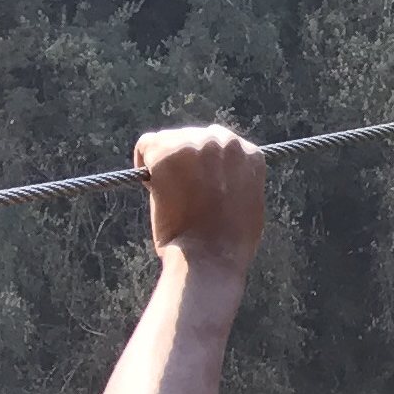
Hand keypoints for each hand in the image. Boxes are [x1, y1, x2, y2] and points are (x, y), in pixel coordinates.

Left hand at [135, 126, 265, 271]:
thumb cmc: (228, 244)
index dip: (206, 166)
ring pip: (169, 140)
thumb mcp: (248, 204)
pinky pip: (146, 144)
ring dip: (165, 163)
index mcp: (250, 154)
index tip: (199, 185)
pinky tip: (153, 187)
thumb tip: (220, 178)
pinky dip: (143, 162)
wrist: (210, 256)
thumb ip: (238, 181)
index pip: (220, 144)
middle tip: (181, 191)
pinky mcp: (168, 151)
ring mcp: (197, 144)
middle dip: (185, 162)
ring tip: (171, 194)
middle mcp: (227, 142)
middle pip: (194, 138)